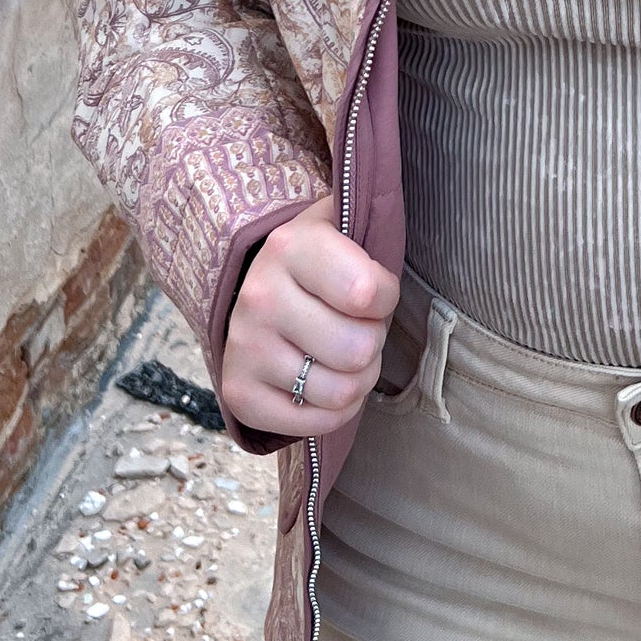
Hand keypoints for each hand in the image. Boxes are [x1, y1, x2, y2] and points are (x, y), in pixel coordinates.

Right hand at [220, 197, 398, 438]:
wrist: (254, 284)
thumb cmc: (323, 259)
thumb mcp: (345, 226)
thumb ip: (374, 224)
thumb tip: (402, 217)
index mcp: (290, 246)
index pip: (369, 292)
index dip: (385, 297)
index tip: (370, 289)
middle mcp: (259, 297)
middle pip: (359, 350)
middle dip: (372, 341)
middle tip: (355, 325)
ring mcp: (245, 347)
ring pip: (341, 392)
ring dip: (356, 379)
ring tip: (341, 352)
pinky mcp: (239, 392)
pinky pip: (314, 423)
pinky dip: (333, 411)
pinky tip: (322, 381)